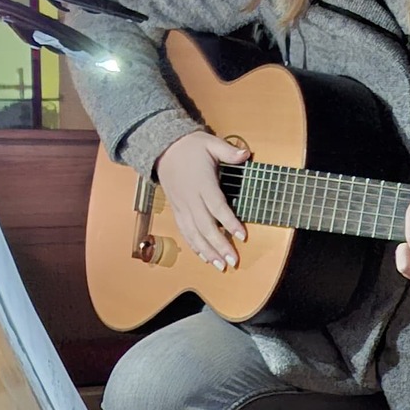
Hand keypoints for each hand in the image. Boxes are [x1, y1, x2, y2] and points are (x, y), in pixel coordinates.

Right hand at [155, 130, 248, 268]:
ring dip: (207, 251)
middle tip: (233, 261)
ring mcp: (181, 206)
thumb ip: (228, 151)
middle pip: (205, 226)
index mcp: (201, 183)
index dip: (229, 222)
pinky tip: (205, 257)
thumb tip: (246, 154)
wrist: (163, 148)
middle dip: (219, 245)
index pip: (217, 206)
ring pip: (193, 233)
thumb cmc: (190, 146)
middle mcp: (190, 198)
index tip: (242, 236)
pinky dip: (194, 246)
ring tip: (220, 266)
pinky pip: (185, 231)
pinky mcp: (176, 210)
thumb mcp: (210, 143)